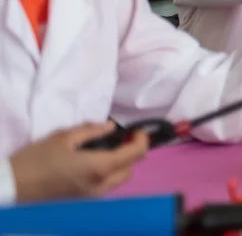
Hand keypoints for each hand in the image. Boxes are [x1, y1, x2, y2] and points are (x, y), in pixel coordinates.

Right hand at [10, 122, 149, 201]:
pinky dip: (107, 174)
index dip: (142, 140)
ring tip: (105, 149)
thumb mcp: (64, 137)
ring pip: (118, 180)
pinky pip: (104, 186)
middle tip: (120, 139)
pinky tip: (92, 162)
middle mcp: (101, 184)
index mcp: (100, 167)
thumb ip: (91, 131)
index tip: (135, 130)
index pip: (135, 154)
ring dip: (119, 165)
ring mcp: (92, 196)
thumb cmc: (37, 159)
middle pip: (129, 170)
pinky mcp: (82, 200)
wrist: (13, 185)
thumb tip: (111, 127)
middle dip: (131, 154)